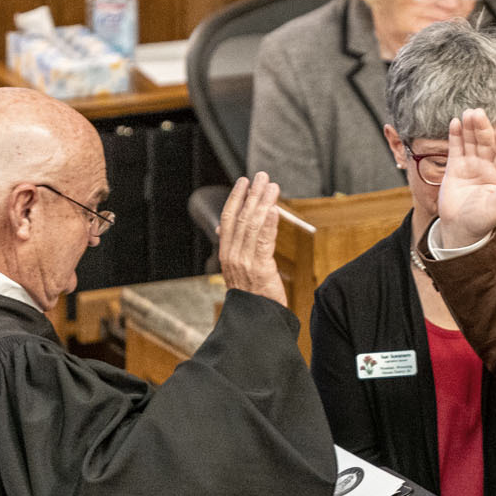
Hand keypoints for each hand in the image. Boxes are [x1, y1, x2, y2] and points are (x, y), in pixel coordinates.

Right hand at [218, 173, 286, 305]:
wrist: (257, 320)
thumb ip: (233, 247)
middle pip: (242, 217)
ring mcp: (244, 262)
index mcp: (226, 253)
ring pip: (253, 225)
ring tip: (272, 186)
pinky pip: (264, 241)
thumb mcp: (238, 269)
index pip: (229, 219)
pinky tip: (274, 209)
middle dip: (252, 194)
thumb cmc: (252, 295)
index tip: (244, 181)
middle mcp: (232, 255)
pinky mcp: (259, 269)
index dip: (235, 198)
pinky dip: (269, 223)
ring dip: (263, 202)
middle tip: (262, 175)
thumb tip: (221, 227)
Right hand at [435, 109, 495, 248]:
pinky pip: (456, 148)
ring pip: (472, 142)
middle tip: (478, 113)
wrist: (460, 229)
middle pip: (487, 144)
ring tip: (468, 114)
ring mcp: (472, 165)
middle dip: (483, 129)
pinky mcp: (456, 166)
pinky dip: (455, 135)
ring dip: (470, 128)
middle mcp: (489, 167)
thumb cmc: (482, 221)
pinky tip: (455, 123)